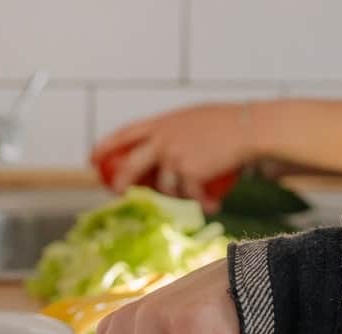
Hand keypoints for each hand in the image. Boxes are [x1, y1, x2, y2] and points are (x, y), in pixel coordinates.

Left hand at [93, 103, 250, 211]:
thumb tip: (163, 150)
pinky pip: (190, 195)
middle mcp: (162, 139)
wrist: (249, 130)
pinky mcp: (187, 173)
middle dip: (121, 181)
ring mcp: (173, 156)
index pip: (124, 133)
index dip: (105, 146)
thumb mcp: (194, 119)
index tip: (92, 158)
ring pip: (165, 186)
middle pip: (131, 165)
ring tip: (199, 195)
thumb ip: (175, 131)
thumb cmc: (228, 124)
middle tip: (119, 192)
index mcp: (161, 122)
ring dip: (181, 195)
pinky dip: (203, 202)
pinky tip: (213, 205)